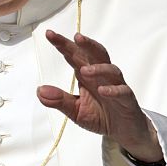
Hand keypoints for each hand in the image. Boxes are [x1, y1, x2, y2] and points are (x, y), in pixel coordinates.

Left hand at [37, 31, 162, 163]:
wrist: (123, 131)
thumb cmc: (100, 115)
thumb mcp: (75, 110)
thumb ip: (59, 100)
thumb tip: (39, 90)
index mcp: (86, 75)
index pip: (74, 55)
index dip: (63, 44)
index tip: (49, 34)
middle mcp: (101, 76)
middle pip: (95, 54)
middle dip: (86, 44)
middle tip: (75, 37)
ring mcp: (115, 85)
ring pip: (110, 70)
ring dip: (98, 68)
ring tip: (84, 71)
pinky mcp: (127, 99)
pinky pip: (122, 91)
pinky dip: (113, 90)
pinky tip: (103, 91)